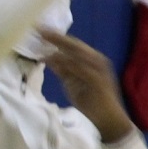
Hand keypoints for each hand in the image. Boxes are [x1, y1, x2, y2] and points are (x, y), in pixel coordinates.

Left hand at [37, 30, 136, 144]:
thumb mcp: (72, 84)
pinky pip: (80, 68)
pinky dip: (66, 62)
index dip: (57, 38)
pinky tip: (52, 58)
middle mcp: (98, 61)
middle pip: (75, 45)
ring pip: (78, 53)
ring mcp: (99, 70)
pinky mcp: (98, 80)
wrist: (108, 120)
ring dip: (59, 45)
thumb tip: (47, 58)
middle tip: (39, 28)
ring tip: (43, 38)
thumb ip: (62, 71)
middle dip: (56, 37)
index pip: (74, 46)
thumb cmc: (91, 103)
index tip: (40, 30)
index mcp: (93, 61)